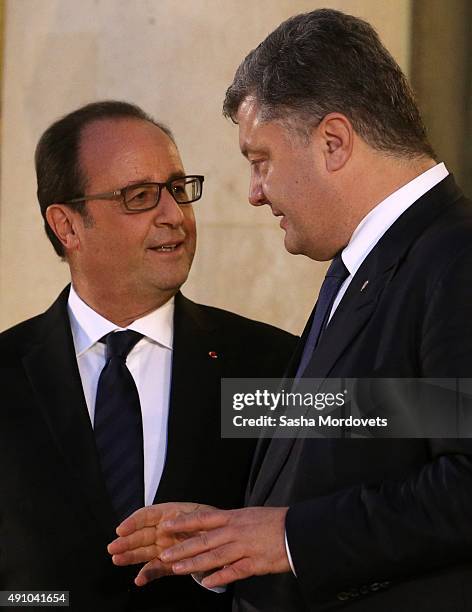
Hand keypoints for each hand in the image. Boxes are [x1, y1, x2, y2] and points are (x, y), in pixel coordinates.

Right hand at [108, 502, 213, 585]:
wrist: (224, 540)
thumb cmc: (211, 522)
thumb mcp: (201, 515)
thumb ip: (186, 520)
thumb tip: (168, 526)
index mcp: (169, 514)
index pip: (146, 516)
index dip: (133, 522)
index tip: (121, 529)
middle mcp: (163, 531)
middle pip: (141, 535)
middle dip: (127, 541)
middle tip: (113, 548)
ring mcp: (165, 548)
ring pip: (144, 552)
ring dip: (130, 557)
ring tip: (117, 561)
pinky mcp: (170, 564)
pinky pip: (157, 568)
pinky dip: (148, 574)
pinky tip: (139, 580)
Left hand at [158, 506, 289, 588]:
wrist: (298, 530)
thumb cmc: (275, 521)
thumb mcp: (250, 515)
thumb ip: (232, 522)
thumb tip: (214, 527)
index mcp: (234, 516)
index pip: (203, 518)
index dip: (184, 522)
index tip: (166, 525)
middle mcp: (236, 530)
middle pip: (204, 540)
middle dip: (182, 548)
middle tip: (164, 555)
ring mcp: (245, 547)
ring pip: (214, 557)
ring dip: (194, 564)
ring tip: (176, 569)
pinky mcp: (256, 563)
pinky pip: (234, 571)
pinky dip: (220, 577)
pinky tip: (207, 582)